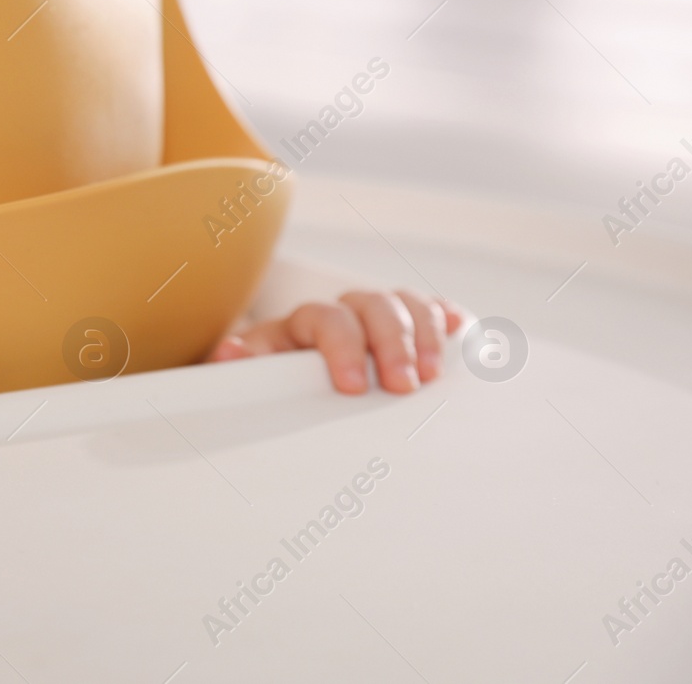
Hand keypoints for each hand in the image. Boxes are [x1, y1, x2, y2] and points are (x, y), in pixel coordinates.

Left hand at [208, 290, 470, 393]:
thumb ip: (240, 371)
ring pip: (403, 303)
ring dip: (422, 333)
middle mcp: (342, 314)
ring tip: (432, 374)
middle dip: (390, 343)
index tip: (352, 386)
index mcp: (301, 326)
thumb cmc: (270, 389)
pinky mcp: (406, 330)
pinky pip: (431, 310)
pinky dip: (447, 317)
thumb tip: (229, 353)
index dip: (342, 345)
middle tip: (402, 386)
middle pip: (370, 304)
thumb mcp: (251, 383)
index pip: (324, 317)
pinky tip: (462, 329)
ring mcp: (376, 319)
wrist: (283, 385)